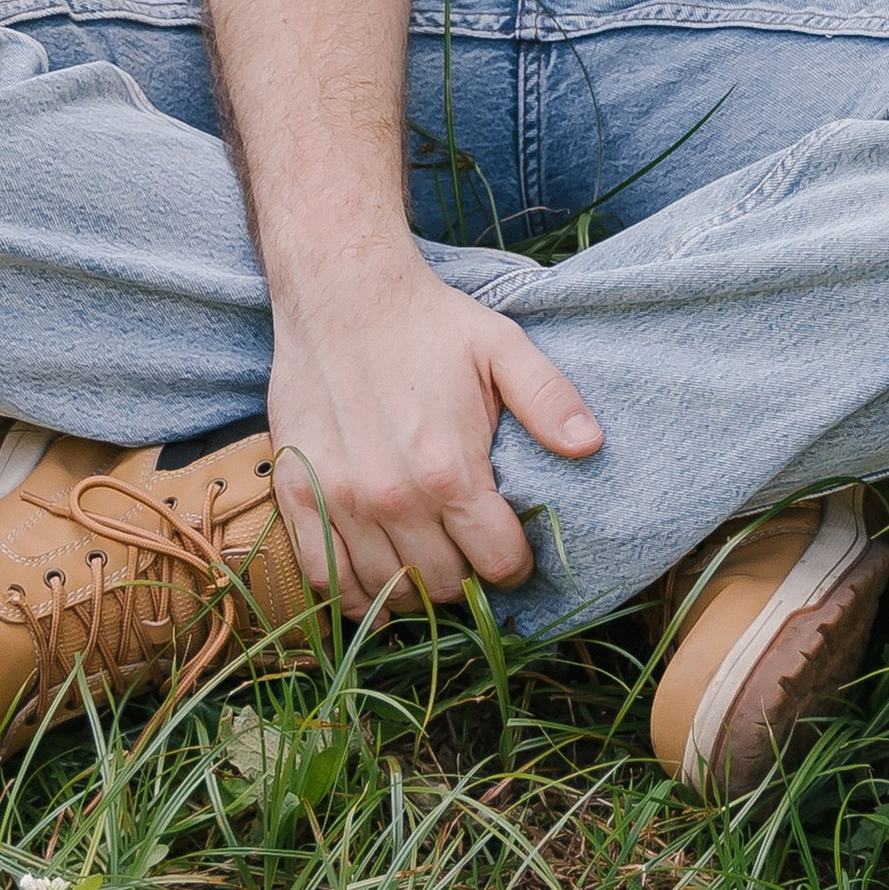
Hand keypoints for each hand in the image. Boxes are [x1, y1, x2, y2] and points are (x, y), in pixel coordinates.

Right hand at [266, 243, 601, 620]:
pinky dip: (351, 598)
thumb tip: (590, 446)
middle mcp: (393, 496)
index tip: (513, 551)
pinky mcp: (297, 494)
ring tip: (428, 563)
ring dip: (415, 589)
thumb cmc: (427, 322)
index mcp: (448, 468)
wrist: (341, 291)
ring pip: (388, 590)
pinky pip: (325, 578)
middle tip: (469, 552)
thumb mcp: (501, 346)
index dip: (514, 564)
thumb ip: (549, 398)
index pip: (496, 562)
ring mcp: (340, 500)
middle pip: (444, 585)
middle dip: (467, 578)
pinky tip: (373, 591)